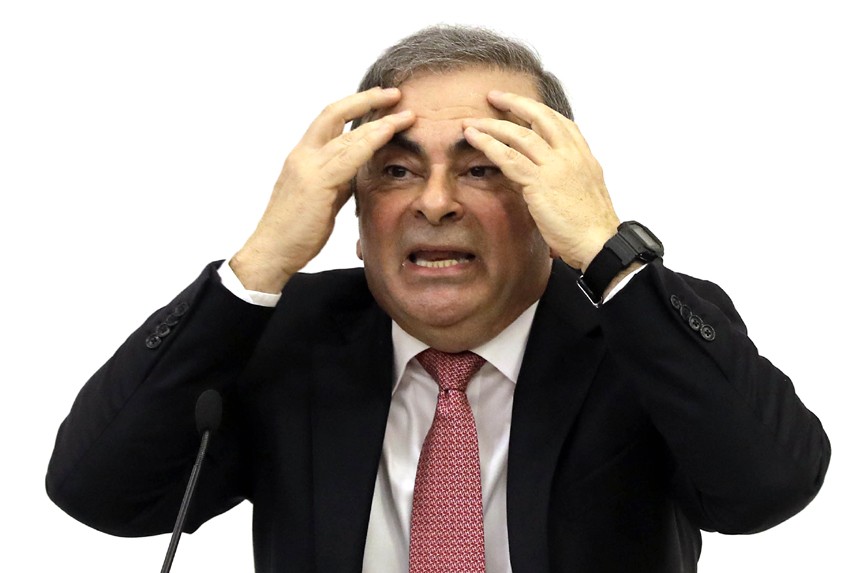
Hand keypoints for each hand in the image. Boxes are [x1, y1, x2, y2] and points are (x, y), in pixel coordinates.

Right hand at [231, 88, 414, 291]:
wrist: (272, 251)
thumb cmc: (296, 231)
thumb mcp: (324, 199)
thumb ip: (339, 180)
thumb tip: (360, 170)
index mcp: (302, 158)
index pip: (328, 121)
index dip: (354, 107)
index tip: (378, 100)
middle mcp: (302, 156)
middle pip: (334, 113)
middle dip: (366, 99)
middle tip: (394, 93)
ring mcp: (308, 167)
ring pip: (347, 134)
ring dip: (379, 121)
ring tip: (405, 113)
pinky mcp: (316, 183)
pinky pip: (349, 156)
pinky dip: (372, 140)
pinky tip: (389, 132)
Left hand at [462, 91, 619, 271]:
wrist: (598, 242)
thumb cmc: (589, 226)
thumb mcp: (578, 193)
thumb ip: (557, 179)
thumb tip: (531, 177)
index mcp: (583, 156)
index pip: (559, 122)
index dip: (538, 110)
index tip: (520, 104)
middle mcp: (571, 155)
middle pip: (540, 117)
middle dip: (515, 103)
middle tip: (495, 96)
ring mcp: (556, 167)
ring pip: (520, 134)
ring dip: (493, 125)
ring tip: (473, 122)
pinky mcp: (541, 183)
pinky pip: (509, 158)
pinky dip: (489, 145)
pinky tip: (474, 139)